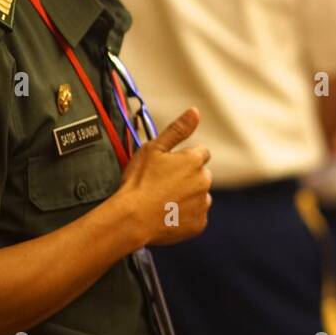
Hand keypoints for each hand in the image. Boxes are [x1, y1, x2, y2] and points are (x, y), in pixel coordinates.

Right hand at [116, 107, 211, 246]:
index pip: (201, 153)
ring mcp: (203, 204)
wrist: (131, 219)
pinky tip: (167, 215)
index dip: (184, 159)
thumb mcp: (153, 148)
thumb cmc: (139, 181)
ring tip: (164, 201)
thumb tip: (195, 111)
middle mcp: (204, 181)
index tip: (168, 167)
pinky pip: (196, 216)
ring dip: (188, 196)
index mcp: (195, 161)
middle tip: (163, 185)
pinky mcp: (199, 224)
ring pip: (199, 195)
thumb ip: (177, 129)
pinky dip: (186, 215)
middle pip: (201, 175)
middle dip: (188, 177)